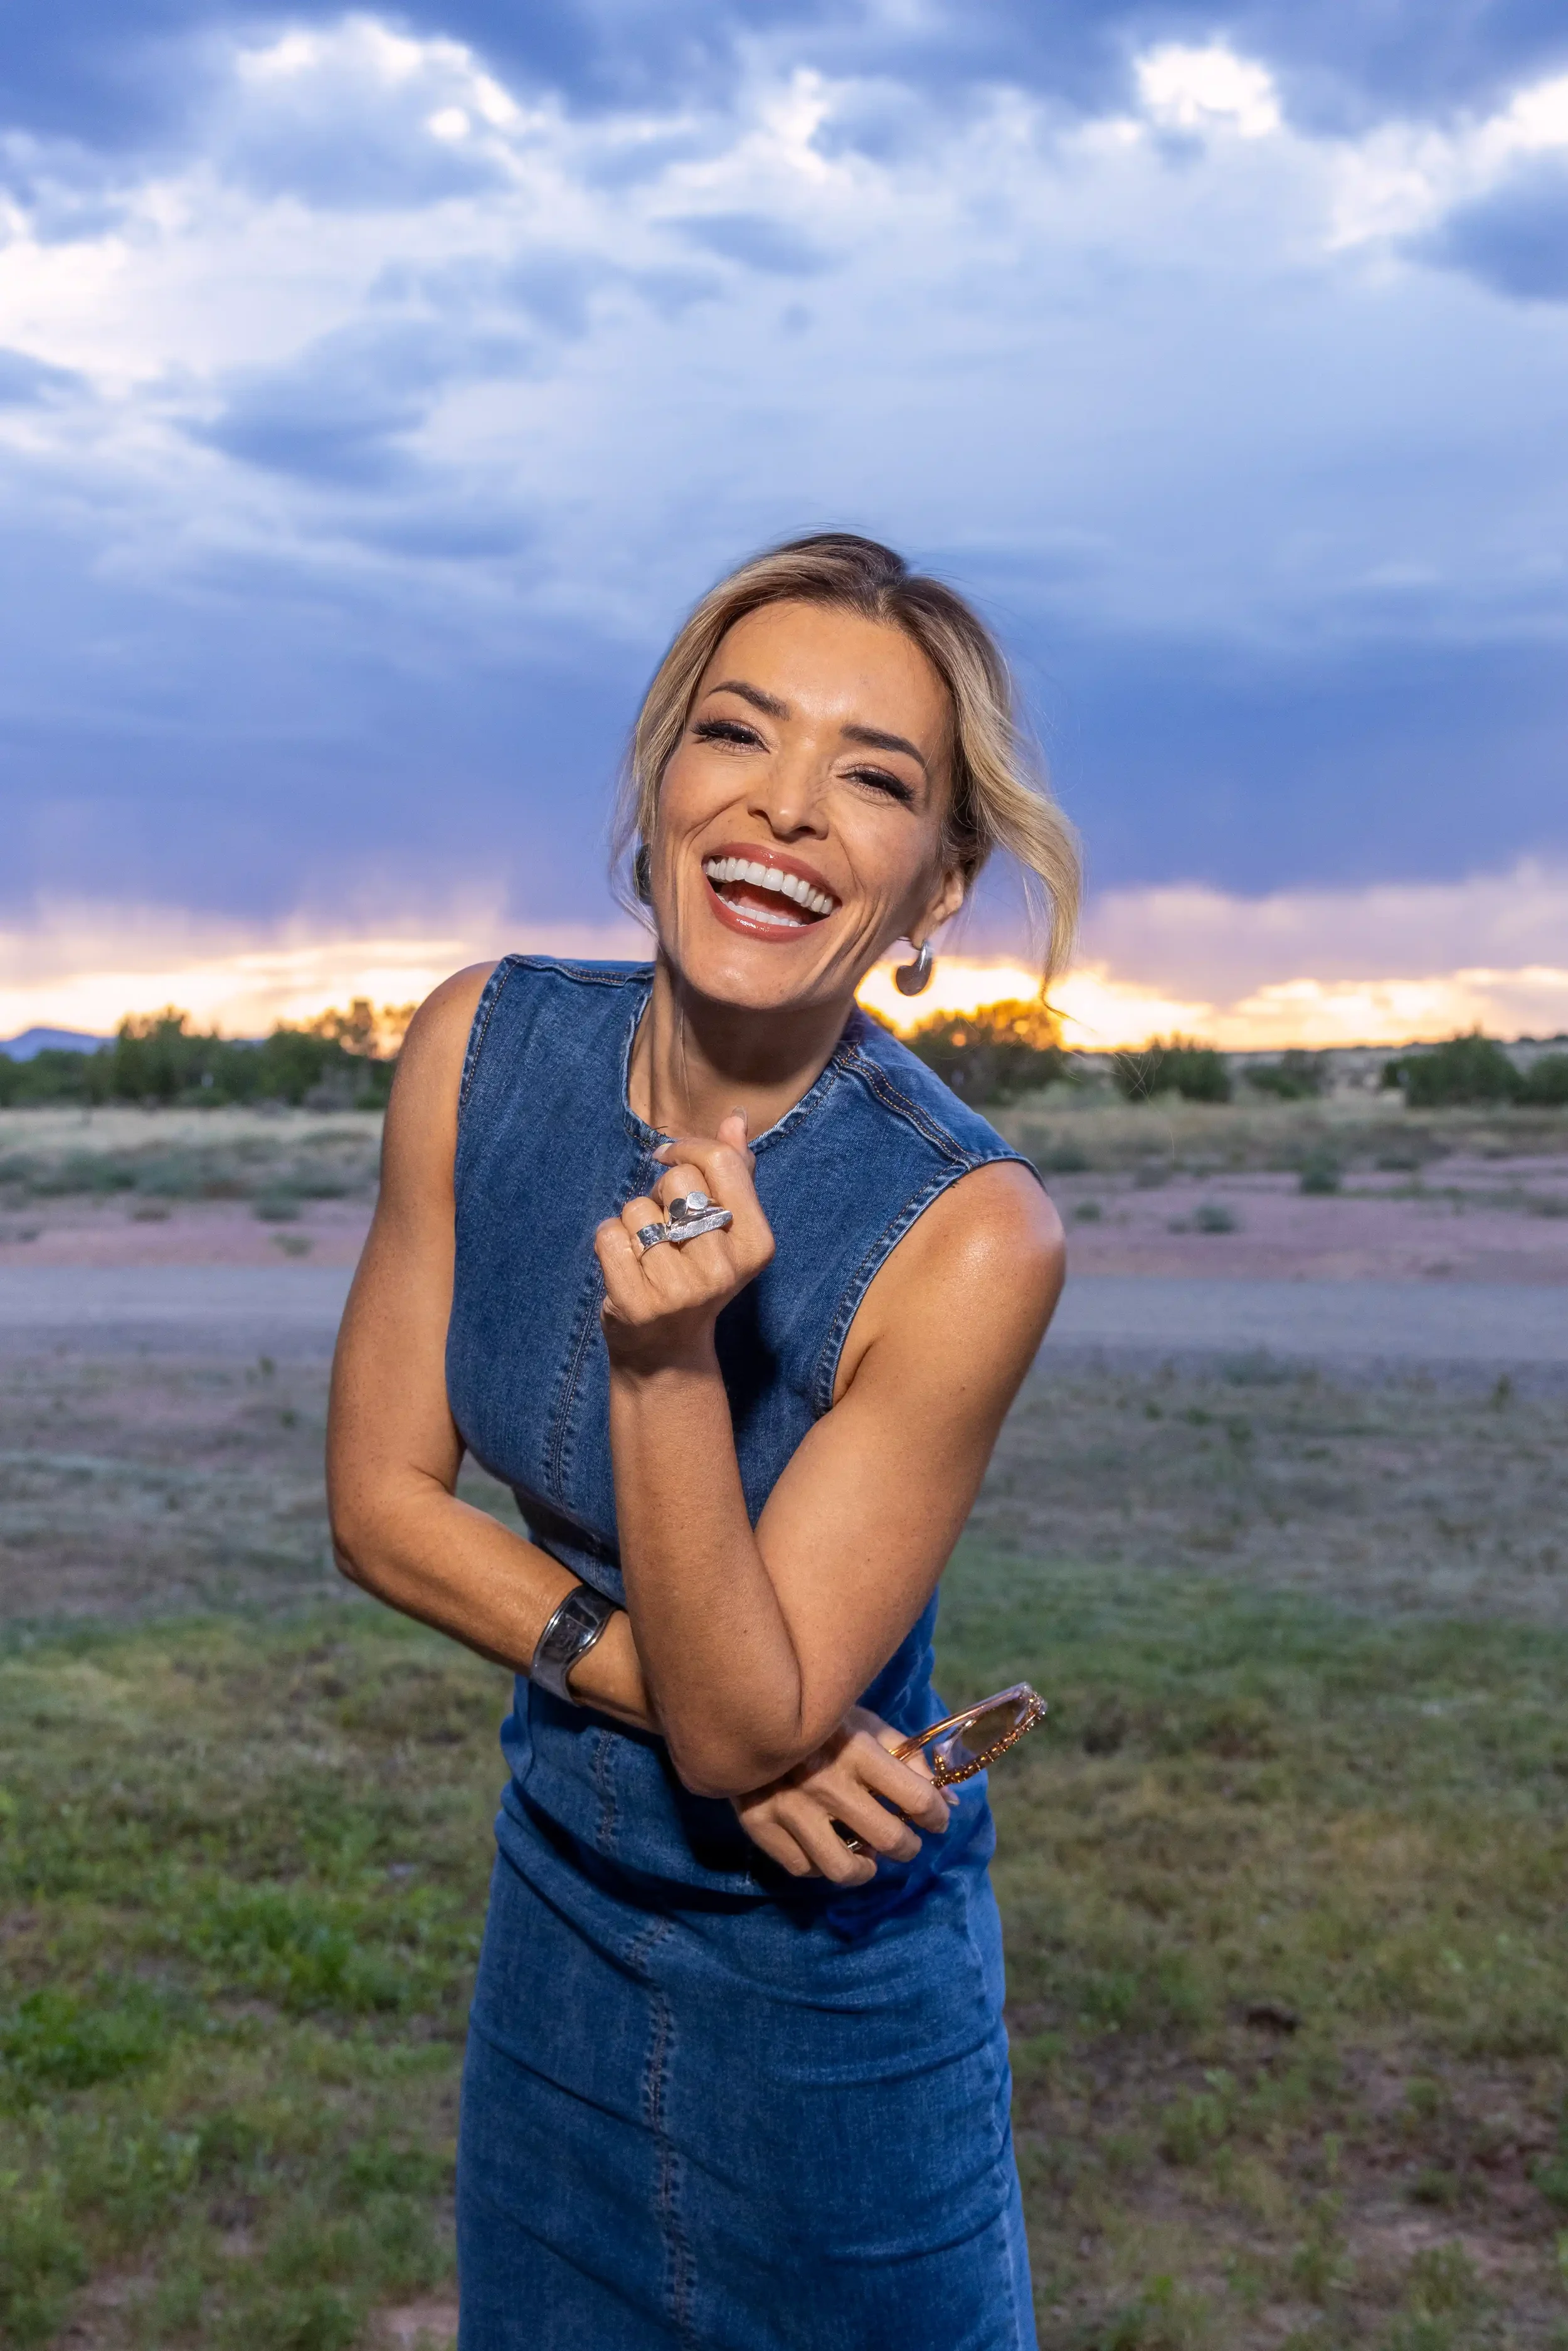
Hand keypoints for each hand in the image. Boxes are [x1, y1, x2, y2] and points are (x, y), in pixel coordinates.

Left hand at [595, 1110, 775, 1371]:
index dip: (687, 1149)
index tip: (670, 1158)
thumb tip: (735, 1118)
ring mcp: (680, 1291)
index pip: (721, 1163)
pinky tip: (624, 1265)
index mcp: (757, 1246)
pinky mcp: (636, 1304)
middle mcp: (724, 1270)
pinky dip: (609, 1240)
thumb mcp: (727, 1229)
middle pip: (676, 1182)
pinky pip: (608, 1235)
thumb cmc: (697, 1274)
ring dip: (633, 1221)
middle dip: (660, 1192)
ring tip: (647, 1253)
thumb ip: (734, 1172)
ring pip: (637, 1208)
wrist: (668, 1353)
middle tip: (665, 1227)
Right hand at [730, 1706, 953, 1885]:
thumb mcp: (865, 1723)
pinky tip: (825, 1848)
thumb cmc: (818, 1722)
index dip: (937, 1815)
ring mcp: (788, 1806)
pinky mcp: (758, 1824)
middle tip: (906, 1843)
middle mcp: (824, 1781)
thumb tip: (949, 1799)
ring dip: (865, 1869)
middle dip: (908, 1847)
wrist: (743, 1711)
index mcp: (856, 1748)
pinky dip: (819, 1865)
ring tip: (869, 1860)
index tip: (936, 1819)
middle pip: (888, 1839)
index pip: (917, 1798)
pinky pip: (801, 1867)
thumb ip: (907, 1757)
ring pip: (841, 1868)